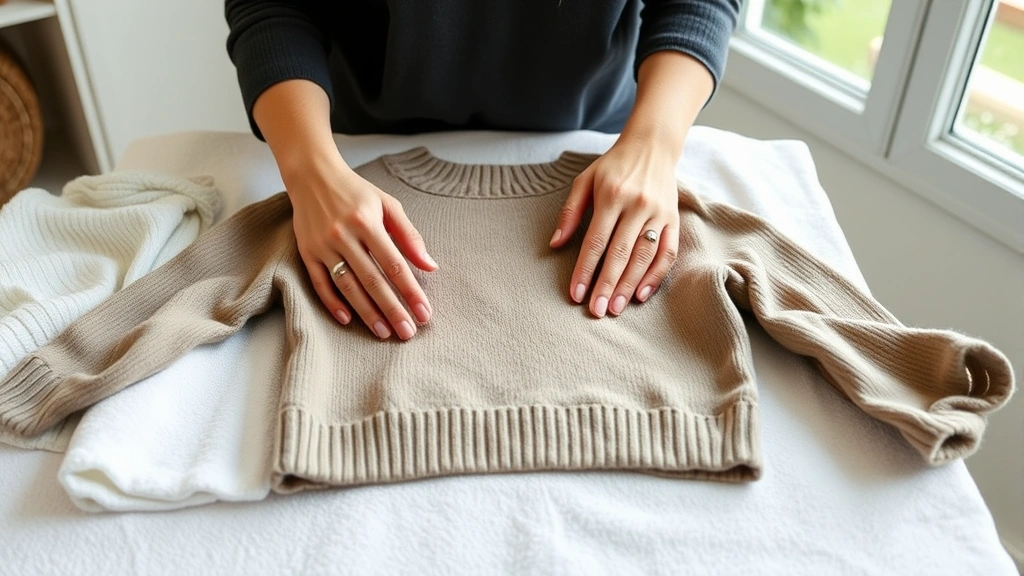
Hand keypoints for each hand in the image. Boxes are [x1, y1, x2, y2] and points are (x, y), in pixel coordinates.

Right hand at [287, 158, 436, 339]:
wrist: (313, 176)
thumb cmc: (356, 192)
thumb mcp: (388, 204)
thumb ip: (410, 235)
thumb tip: (430, 266)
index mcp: (367, 222)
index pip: (394, 264)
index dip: (410, 291)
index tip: (424, 312)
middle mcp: (344, 235)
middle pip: (372, 280)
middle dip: (392, 309)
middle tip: (408, 332)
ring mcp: (322, 245)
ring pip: (347, 286)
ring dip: (366, 312)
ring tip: (383, 332)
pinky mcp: (307, 252)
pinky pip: (320, 283)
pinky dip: (333, 303)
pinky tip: (349, 320)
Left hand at [549, 138, 679, 316]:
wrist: (652, 146)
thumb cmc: (612, 166)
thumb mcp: (584, 180)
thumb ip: (570, 212)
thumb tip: (555, 244)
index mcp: (612, 196)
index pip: (596, 241)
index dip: (585, 270)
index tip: (576, 294)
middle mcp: (637, 205)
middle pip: (620, 253)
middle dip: (607, 285)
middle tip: (597, 310)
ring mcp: (658, 213)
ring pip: (644, 256)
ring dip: (629, 285)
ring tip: (615, 307)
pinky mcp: (673, 219)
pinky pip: (667, 253)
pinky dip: (655, 276)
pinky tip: (641, 294)